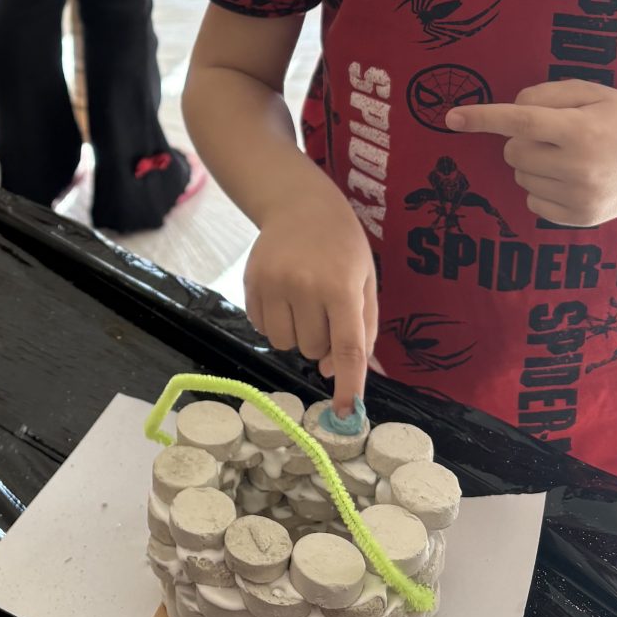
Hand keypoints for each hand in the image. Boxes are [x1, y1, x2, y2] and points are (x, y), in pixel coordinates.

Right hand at [244, 197, 377, 414]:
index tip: (345, 412)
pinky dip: (275, 323)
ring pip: (284, 344)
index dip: (347, 384)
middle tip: (326, 310)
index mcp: (341, 287)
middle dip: (322, 341)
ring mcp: (273, 284)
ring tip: (303, 304)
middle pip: (313, 349)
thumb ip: (362, 329)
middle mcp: (305, 287)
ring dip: (297, 335)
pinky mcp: (250, 283)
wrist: (299, 204)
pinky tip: (283, 296)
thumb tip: (336, 371)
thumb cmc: (342, 247)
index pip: (347, 347)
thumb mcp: (366, 281)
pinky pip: (261, 328)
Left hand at [447, 81, 616, 224]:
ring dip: (533, 163)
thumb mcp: (589, 90)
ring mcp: (582, 198)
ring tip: (570, 155)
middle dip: (524, 140)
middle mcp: (580, 167)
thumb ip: (545, 94)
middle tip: (557, 134)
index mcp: (580, 130)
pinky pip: (533, 201)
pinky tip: (571, 177)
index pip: (520, 122)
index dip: (482, 118)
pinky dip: (542, 187)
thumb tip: (509, 112)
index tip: (451, 118)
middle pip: (514, 151)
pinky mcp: (582, 219)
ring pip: (521, 177)